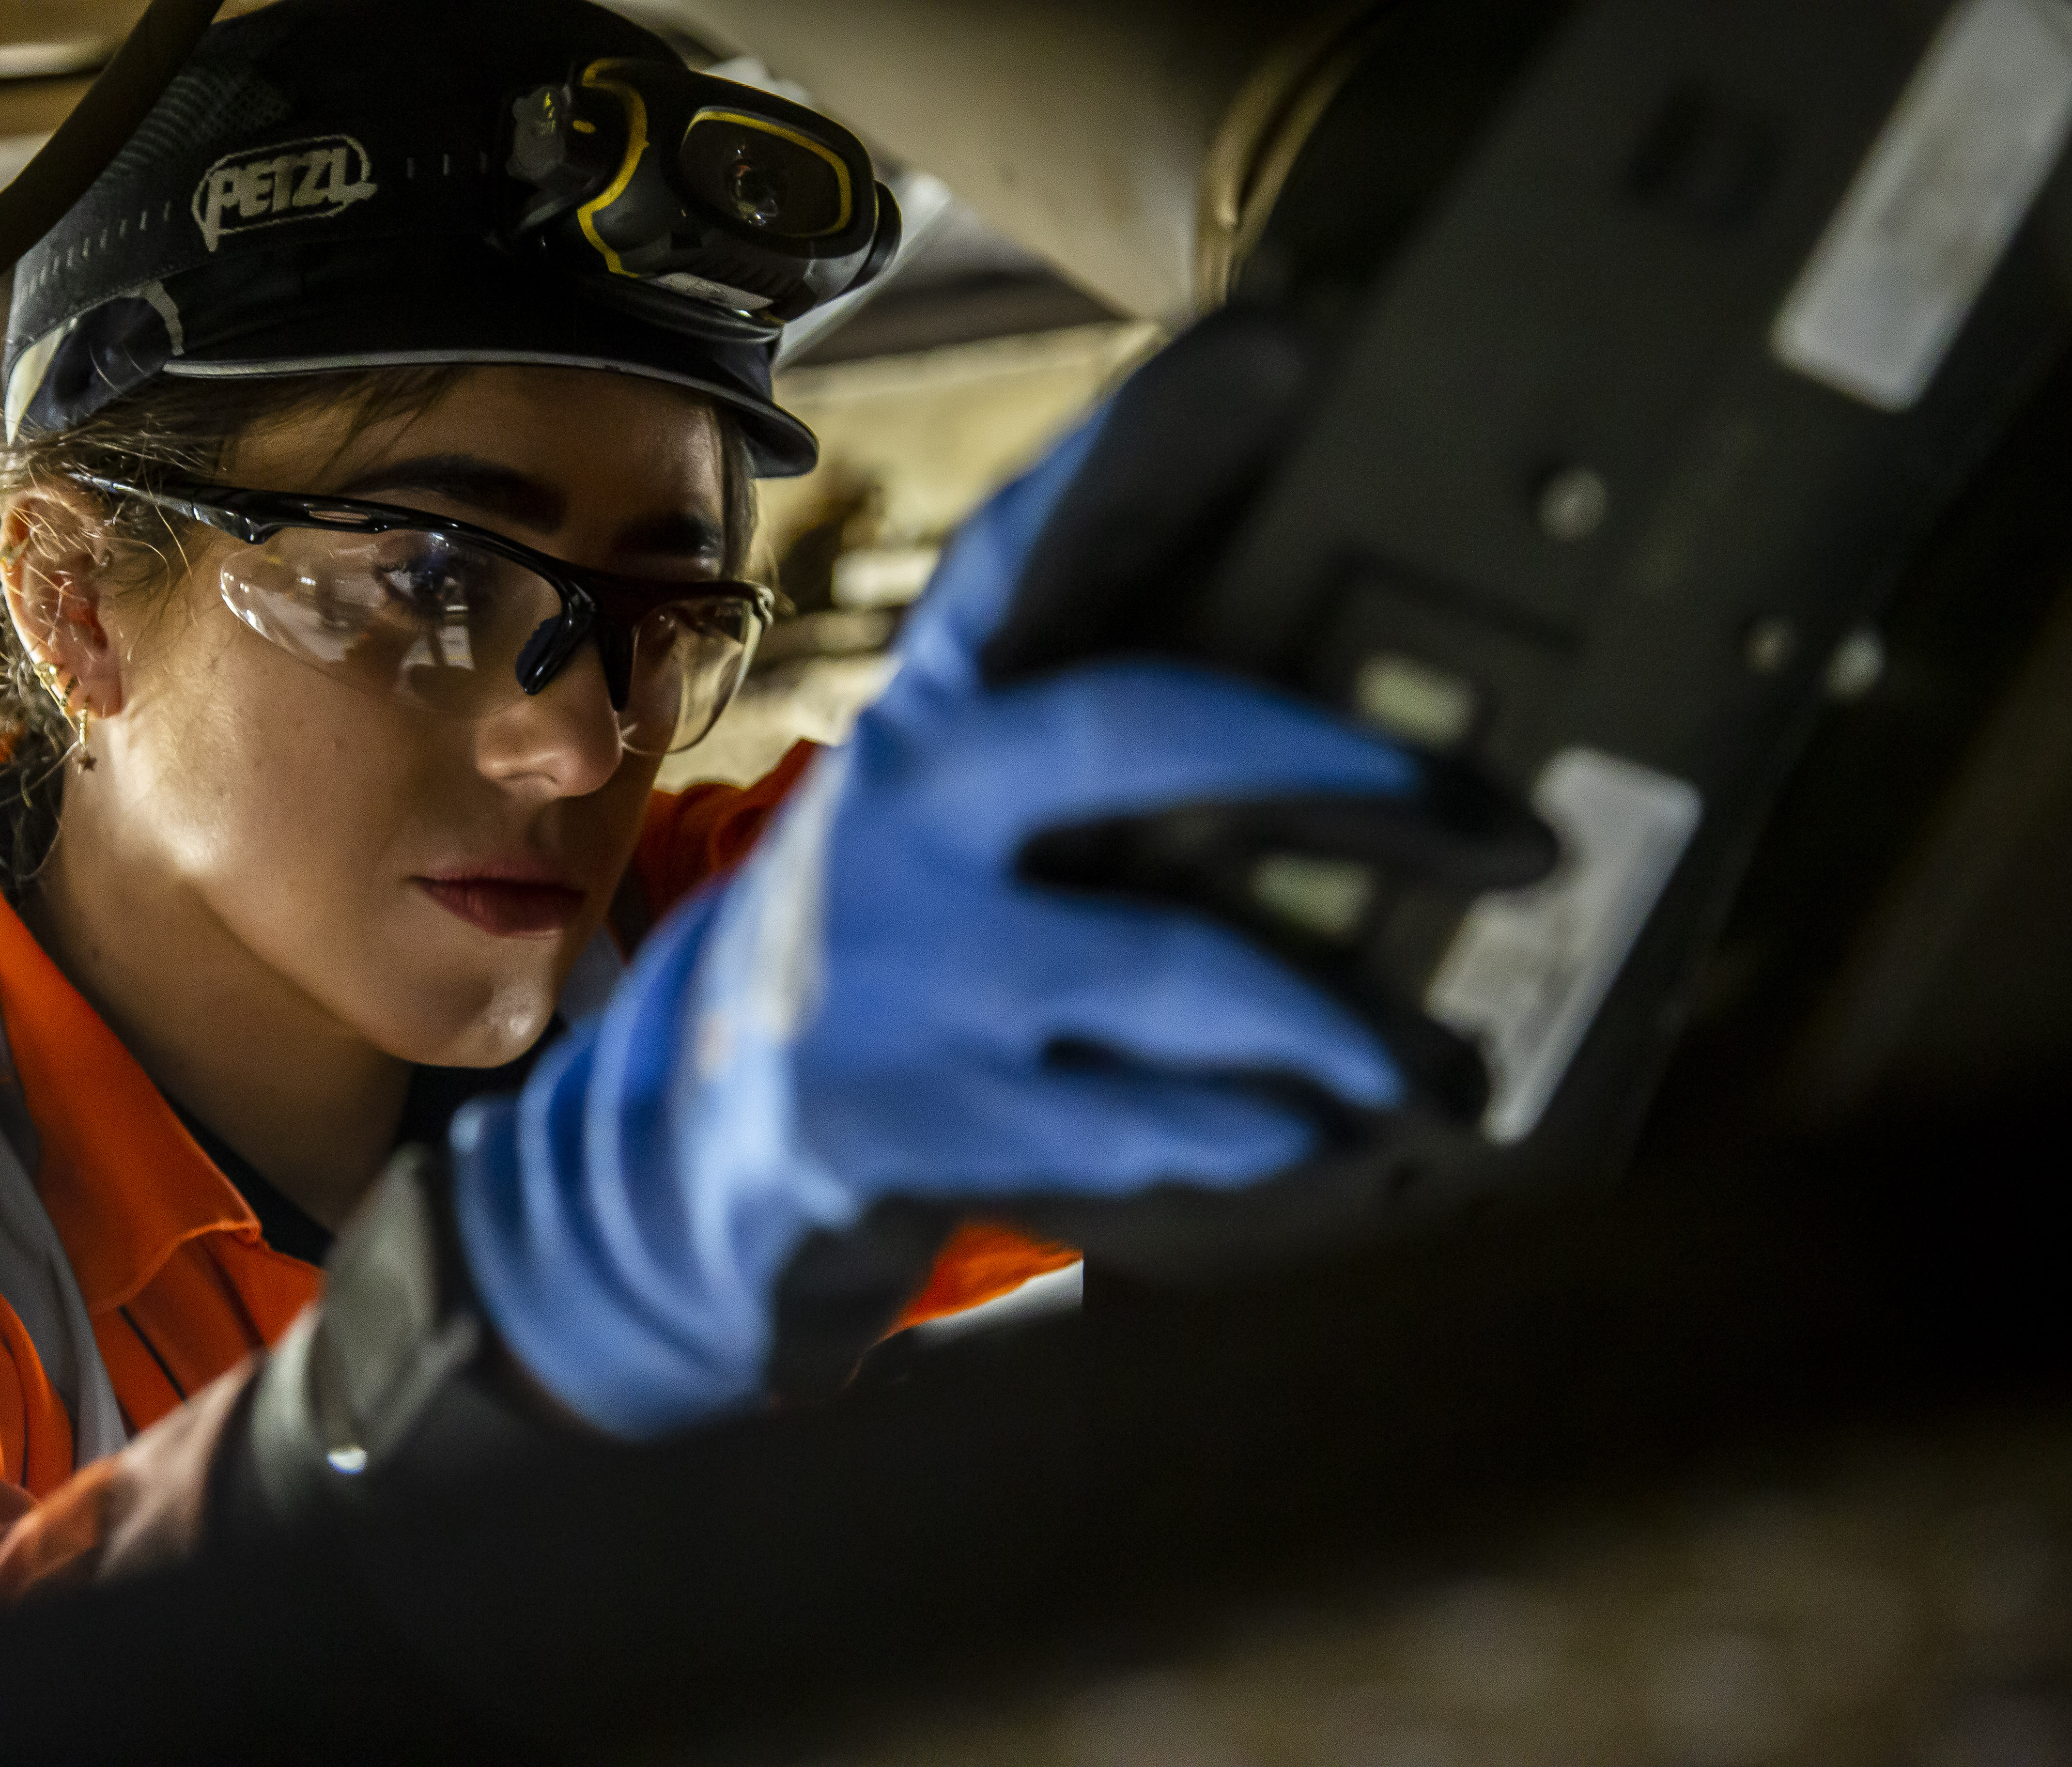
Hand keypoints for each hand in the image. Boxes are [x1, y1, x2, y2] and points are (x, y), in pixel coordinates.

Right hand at [452, 315, 1426, 1437]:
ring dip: (1334, 1018)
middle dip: (1347, 770)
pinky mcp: (902, 1109)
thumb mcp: (951, 814)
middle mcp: (909, 804)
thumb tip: (1349, 706)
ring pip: (1163, 958)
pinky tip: (1317, 1144)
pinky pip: (1121, 1122)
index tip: (1281, 339)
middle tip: (1516, 836)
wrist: (688, 1130)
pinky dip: (1240, 1136)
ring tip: (1449, 1069)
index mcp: (931, 708)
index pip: (1034, 544)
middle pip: (1139, 726)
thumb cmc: (888, 939)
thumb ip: (1081, 749)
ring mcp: (900, 960)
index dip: (1150, 440)